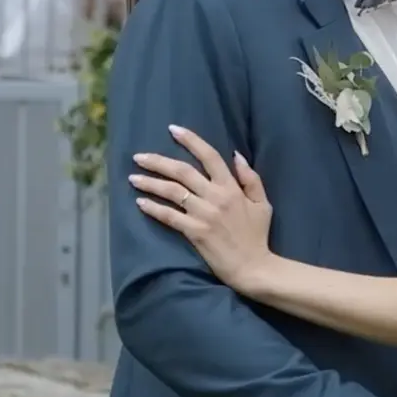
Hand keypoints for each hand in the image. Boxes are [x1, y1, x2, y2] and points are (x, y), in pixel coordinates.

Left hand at [129, 124, 275, 292]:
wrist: (253, 267)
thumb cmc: (257, 235)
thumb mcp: (262, 203)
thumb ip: (250, 178)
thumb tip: (236, 155)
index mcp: (232, 187)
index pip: (209, 156)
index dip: (190, 140)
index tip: (173, 129)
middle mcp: (215, 196)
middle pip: (182, 171)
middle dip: (158, 161)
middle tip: (138, 156)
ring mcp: (204, 214)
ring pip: (172, 191)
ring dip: (150, 183)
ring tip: (133, 178)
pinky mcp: (195, 232)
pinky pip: (169, 216)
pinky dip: (153, 208)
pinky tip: (140, 203)